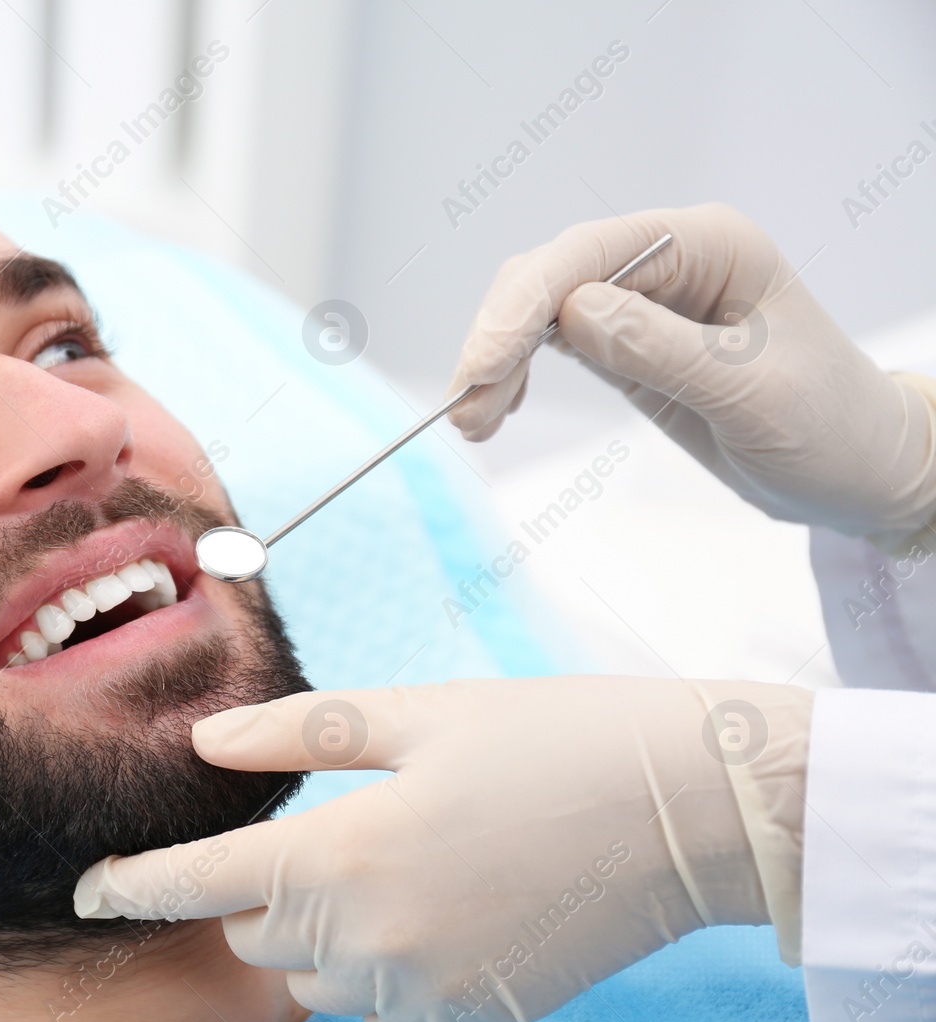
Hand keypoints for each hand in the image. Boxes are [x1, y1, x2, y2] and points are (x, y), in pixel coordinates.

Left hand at [73, 677, 809, 1021]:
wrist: (687, 811)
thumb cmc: (548, 739)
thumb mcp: (417, 712)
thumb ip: (298, 733)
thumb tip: (205, 744)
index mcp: (342, 853)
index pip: (199, 884)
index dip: (132, 888)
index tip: (87, 892)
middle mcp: (368, 940)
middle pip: (253, 935)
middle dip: (256, 891)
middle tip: (316, 836)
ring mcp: (421, 992)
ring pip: (312, 977)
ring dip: (317, 933)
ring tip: (394, 864)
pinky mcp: (469, 1020)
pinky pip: (380, 1007)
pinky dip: (379, 967)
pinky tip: (437, 908)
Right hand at [447, 203, 935, 540]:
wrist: (859, 472)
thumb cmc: (831, 428)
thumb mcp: (752, 393)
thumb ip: (662, 349)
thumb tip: (573, 314)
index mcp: (709, 244)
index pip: (589, 254)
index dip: (525, 304)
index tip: (483, 368)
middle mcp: (669, 260)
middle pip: (550, 274)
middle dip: (499, 338)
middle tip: (468, 414)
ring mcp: (644, 300)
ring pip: (539, 308)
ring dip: (498, 361)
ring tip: (475, 423)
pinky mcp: (627, 343)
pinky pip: (551, 340)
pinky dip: (516, 372)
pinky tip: (503, 407)